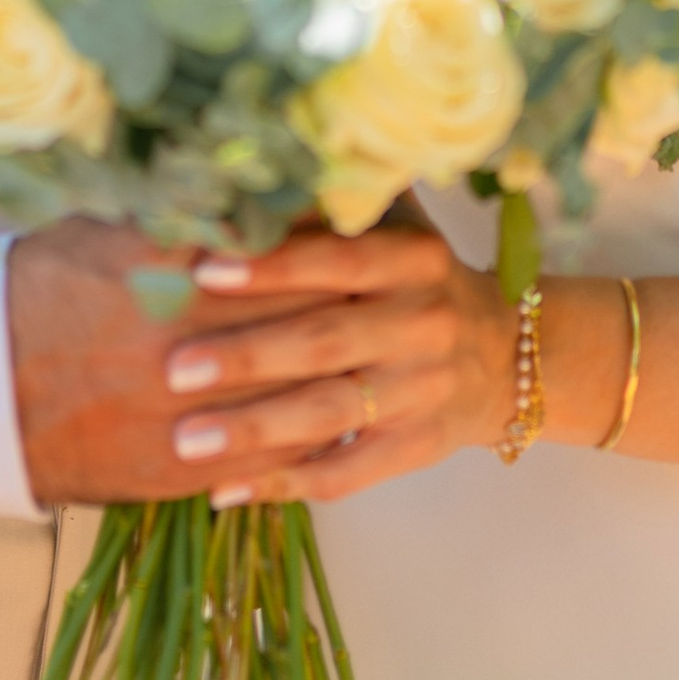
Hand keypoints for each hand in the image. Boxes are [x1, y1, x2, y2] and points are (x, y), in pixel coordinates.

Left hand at [160, 216, 517, 506]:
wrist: (505, 356)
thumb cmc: (417, 281)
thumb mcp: (396, 230)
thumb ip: (333, 210)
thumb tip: (241, 189)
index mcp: (413, 261)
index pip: (338, 261)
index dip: (272, 267)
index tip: (204, 273)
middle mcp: (423, 325)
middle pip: (325, 343)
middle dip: (246, 357)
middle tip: (174, 369)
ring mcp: (421, 393)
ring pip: (329, 415)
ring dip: (253, 430)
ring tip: (184, 441)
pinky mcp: (414, 448)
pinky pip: (345, 473)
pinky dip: (283, 486)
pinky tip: (225, 491)